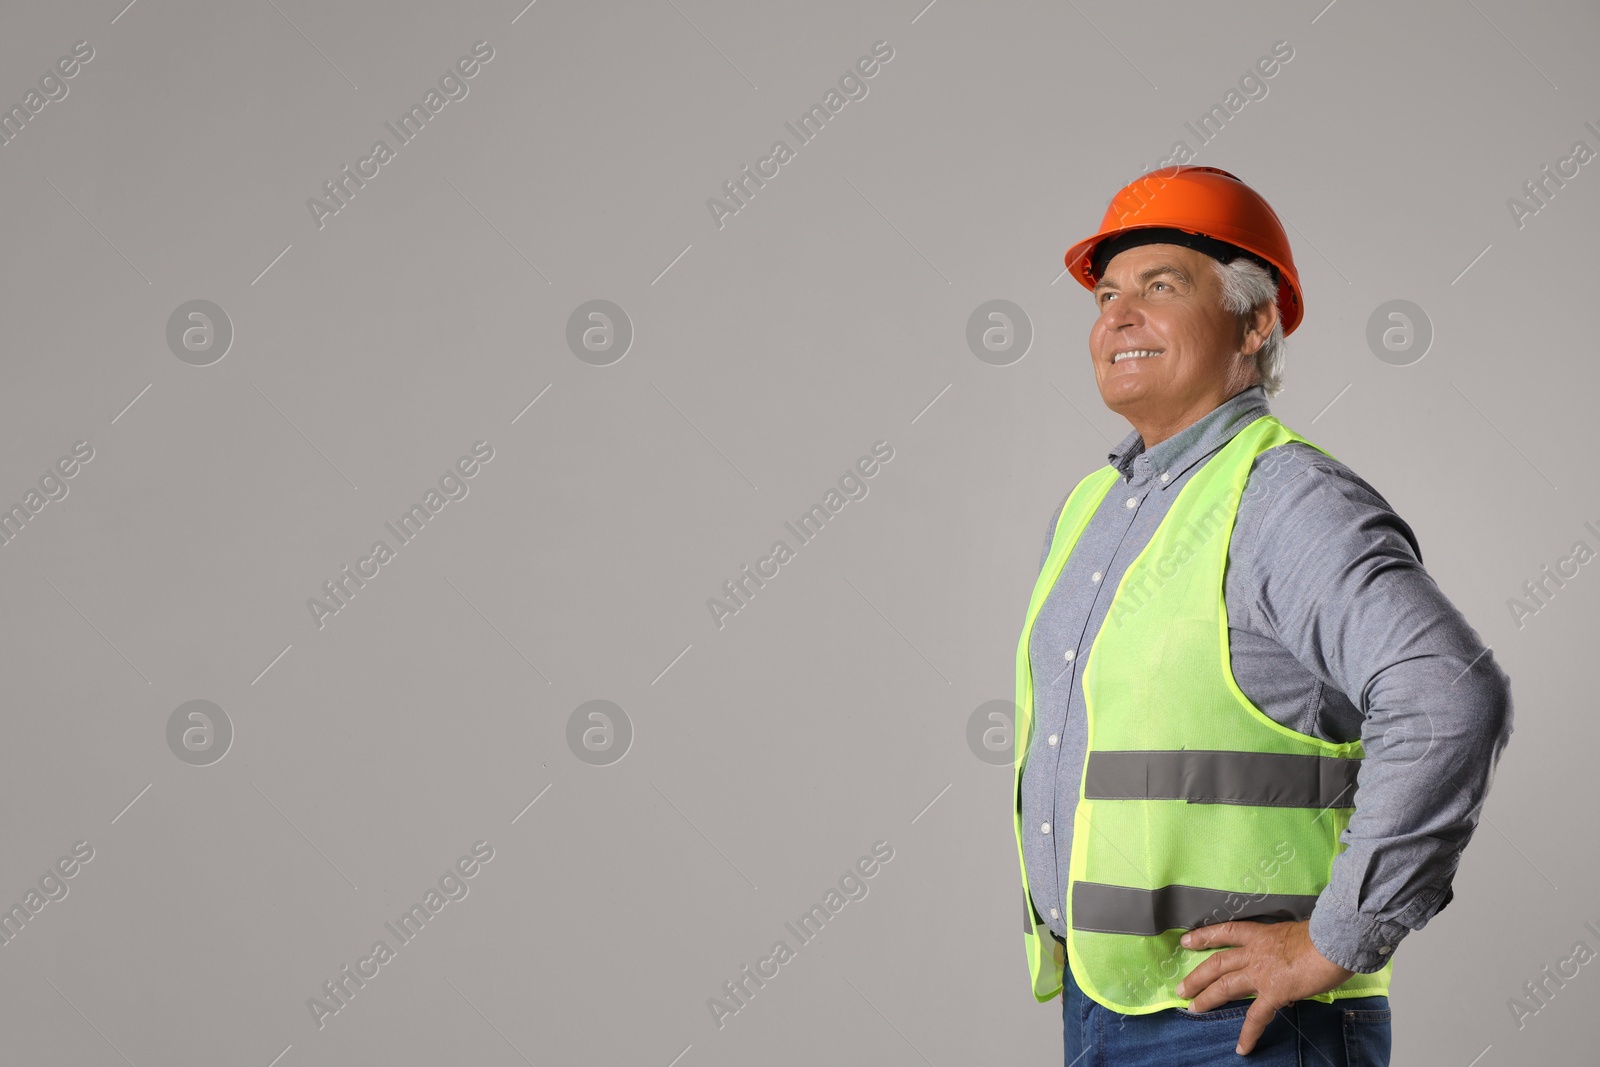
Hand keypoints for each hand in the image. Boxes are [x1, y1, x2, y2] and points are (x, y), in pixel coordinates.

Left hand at [1172, 919, 1353, 1055]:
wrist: (1333, 941)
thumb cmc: (1324, 933)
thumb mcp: (1296, 932)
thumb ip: (1285, 946)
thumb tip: (1288, 957)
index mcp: (1261, 934)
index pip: (1226, 932)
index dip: (1204, 936)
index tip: (1186, 941)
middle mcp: (1255, 952)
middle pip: (1217, 963)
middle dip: (1197, 976)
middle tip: (1181, 987)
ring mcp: (1261, 972)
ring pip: (1225, 985)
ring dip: (1208, 998)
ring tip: (1193, 1009)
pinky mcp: (1274, 992)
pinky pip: (1257, 1017)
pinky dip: (1248, 1034)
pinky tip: (1242, 1048)